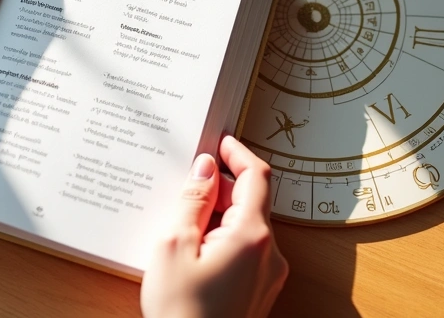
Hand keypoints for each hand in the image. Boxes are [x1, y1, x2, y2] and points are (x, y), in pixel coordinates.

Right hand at [141, 136, 288, 317]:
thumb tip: (204, 169)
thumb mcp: (174, 246)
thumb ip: (193, 201)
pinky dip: (223, 240)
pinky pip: (245, 252)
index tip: (221, 142)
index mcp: (252, 235)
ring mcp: (267, 276)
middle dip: (221, 189)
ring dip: (220, 217)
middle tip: (188, 185)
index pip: (257, 176)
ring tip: (182, 227)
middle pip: (252, 202)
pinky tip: (193, 252)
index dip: (238, 153)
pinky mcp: (258, 292)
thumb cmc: (181, 314)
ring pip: (247, 228)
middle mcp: (269, 254)